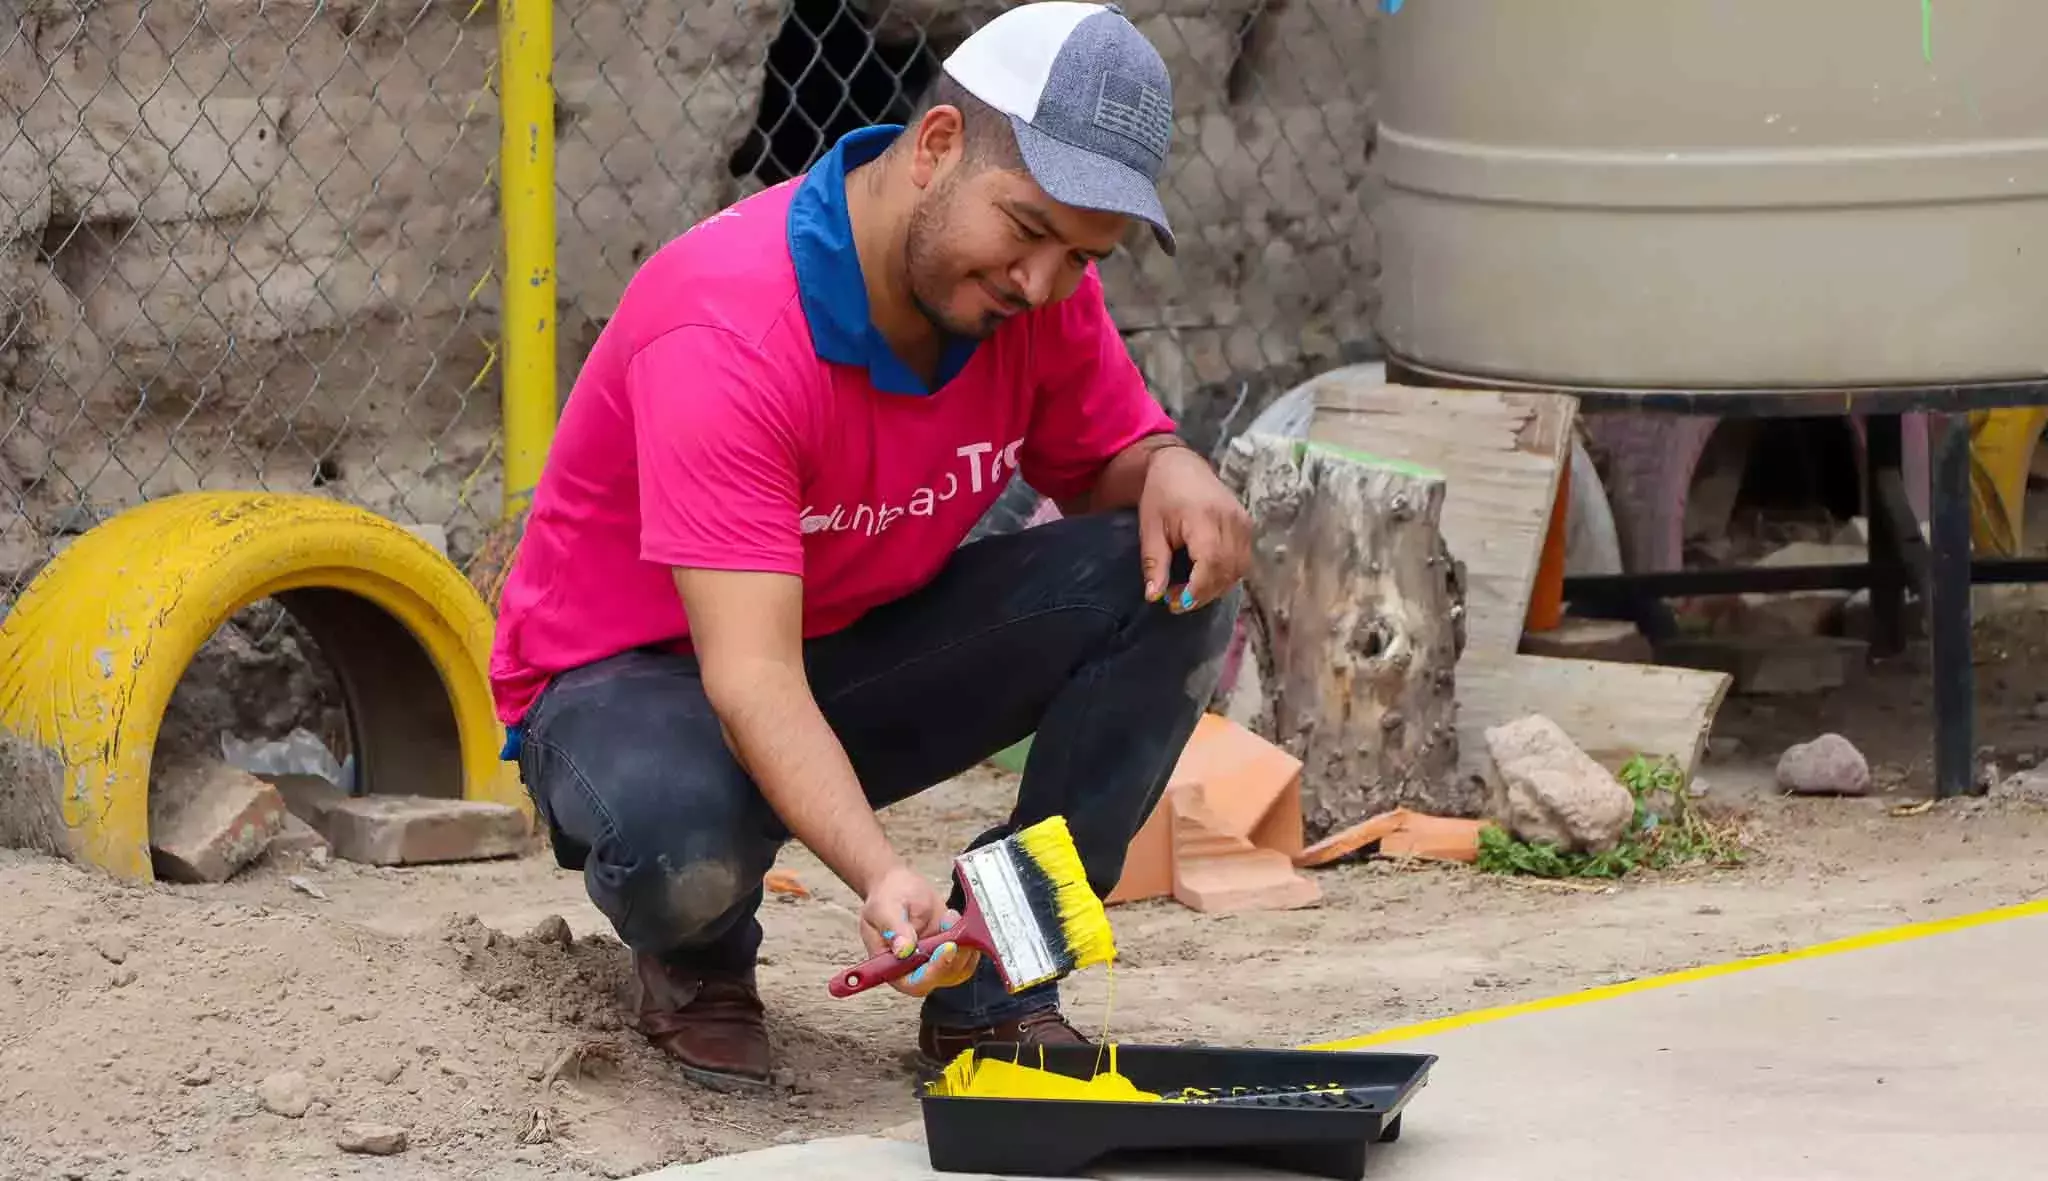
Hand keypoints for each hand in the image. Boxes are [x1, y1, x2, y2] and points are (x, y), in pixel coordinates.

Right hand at [857, 864, 981, 996]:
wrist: (898, 885)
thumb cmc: (886, 898)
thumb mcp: (883, 909)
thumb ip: (893, 929)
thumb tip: (903, 950)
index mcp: (891, 966)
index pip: (914, 983)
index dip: (933, 972)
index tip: (946, 949)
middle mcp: (913, 968)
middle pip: (940, 978)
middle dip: (953, 957)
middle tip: (954, 931)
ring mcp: (932, 959)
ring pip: (957, 968)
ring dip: (963, 946)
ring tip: (948, 917)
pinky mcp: (947, 949)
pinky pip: (966, 954)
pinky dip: (969, 939)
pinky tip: (953, 918)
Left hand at [1138, 444, 1251, 612]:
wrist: (1181, 465)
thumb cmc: (1161, 495)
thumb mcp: (1151, 529)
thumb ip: (1155, 563)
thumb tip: (1154, 597)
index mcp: (1204, 517)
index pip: (1211, 562)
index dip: (1198, 589)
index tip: (1177, 603)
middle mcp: (1231, 520)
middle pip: (1227, 570)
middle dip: (1202, 594)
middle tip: (1175, 601)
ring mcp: (1244, 523)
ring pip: (1238, 570)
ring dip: (1214, 588)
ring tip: (1187, 591)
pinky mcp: (1247, 526)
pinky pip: (1242, 561)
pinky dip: (1225, 576)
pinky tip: (1203, 578)